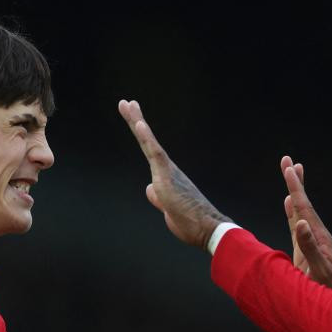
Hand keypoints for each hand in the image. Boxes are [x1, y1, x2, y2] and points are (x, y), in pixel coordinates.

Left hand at [118, 99, 231, 249]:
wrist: (206, 228)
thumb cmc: (190, 221)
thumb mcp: (168, 208)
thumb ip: (158, 197)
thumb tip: (149, 188)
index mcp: (167, 175)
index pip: (150, 151)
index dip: (142, 134)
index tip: (134, 120)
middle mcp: (168, 168)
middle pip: (148, 141)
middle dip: (136, 120)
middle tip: (126, 103)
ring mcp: (167, 171)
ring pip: (149, 142)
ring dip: (137, 122)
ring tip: (127, 104)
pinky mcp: (166, 176)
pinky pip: (155, 153)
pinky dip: (147, 137)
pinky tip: (138, 123)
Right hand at [281, 156, 331, 292]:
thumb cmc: (329, 292)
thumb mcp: (320, 270)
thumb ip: (309, 247)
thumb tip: (301, 223)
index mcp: (319, 237)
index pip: (305, 208)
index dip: (296, 188)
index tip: (289, 168)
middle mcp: (316, 235)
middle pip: (304, 204)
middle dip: (295, 182)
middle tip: (288, 160)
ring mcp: (311, 242)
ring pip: (301, 212)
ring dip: (295, 193)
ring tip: (292, 174)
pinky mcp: (305, 251)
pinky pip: (297, 225)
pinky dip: (292, 212)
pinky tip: (288, 204)